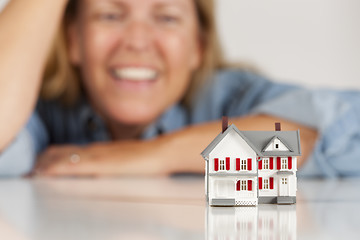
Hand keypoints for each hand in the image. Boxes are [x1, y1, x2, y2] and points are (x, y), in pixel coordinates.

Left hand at [33, 141, 170, 176]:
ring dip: (47, 166)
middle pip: (61, 151)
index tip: (42, 165)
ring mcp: (98, 155)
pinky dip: (58, 169)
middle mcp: (95, 150)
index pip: (69, 150)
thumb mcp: (125, 159)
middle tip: (35, 171)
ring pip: (63, 157)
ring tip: (37, 173)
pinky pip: (74, 165)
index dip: (52, 157)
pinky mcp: (102, 164)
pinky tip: (50, 173)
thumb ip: (111, 162)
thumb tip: (104, 167)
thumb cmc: (147, 157)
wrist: (160, 152)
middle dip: (44, 161)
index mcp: (100, 149)